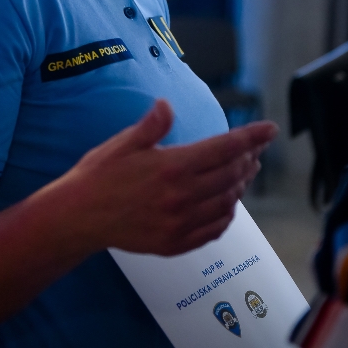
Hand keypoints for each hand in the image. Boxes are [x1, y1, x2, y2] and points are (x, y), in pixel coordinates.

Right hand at [63, 99, 277, 256]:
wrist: (78, 217)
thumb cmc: (98, 176)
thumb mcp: (123, 143)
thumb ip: (152, 126)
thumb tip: (167, 104)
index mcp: (172, 166)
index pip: (224, 148)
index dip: (251, 137)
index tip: (269, 129)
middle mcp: (182, 196)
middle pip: (231, 174)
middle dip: (247, 159)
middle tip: (254, 149)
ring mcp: (180, 223)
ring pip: (226, 201)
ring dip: (240, 185)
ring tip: (244, 172)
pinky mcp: (175, 243)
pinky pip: (214, 229)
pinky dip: (227, 214)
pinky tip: (227, 204)